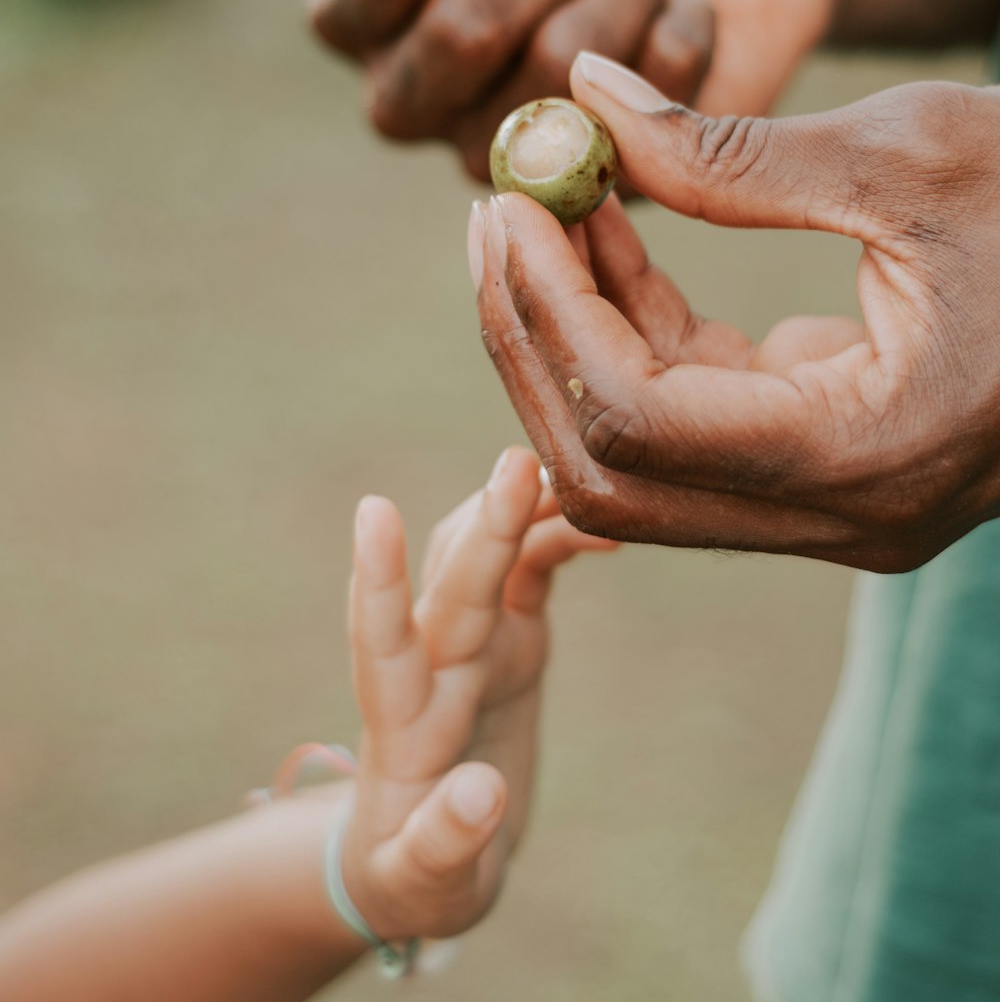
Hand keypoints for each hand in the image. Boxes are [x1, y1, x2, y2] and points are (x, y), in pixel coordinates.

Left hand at [340, 446, 613, 940]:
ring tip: (575, 479)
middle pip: (452, 585)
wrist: (428, 856)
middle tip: (520, 465)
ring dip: (520, 513)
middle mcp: (431, 668)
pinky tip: (603, 526)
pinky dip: (558, 540)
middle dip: (485, 526)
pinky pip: (529, 571)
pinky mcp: (509, 639)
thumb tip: (479, 795)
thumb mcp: (427, 886)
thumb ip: (444, 844)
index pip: (381, 643)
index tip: (373, 512)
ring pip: (483, 557)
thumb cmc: (415, 878)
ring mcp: (470, 645)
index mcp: (402, 729)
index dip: (379, 578)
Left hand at [467, 56, 999, 572]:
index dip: (550, 314)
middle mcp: (844, 512)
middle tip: (496, 210)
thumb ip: (732, 151)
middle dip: (534, 337)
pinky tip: (612, 236)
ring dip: (573, 334)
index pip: (637, 422)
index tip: (509, 203)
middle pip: (610, 470)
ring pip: (637, 457)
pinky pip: (689, 419)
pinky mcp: (829, 464)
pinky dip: (633, 333)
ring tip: (546, 203)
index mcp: (870, 453)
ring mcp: (836, 503)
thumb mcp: (913, 154)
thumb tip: (580, 94)